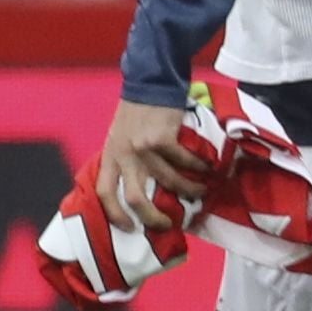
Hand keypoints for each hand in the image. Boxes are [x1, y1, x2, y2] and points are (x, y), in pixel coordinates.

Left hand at [96, 97, 211, 233]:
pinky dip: (199, 169)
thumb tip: (141, 193)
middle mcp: (123, 154)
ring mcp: (142, 147)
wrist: (151, 82)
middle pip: (134, 199)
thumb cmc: (137, 113)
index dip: (114, 214)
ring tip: (201, 192)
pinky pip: (184, 162)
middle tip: (168, 223)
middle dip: (153, 218)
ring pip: (168, 182)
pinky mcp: (163, 138)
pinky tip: (207, 169)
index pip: (104, 193)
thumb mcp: (120, 138)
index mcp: (110, 156)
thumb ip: (126, 162)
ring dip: (189, 191)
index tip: (129, 228)